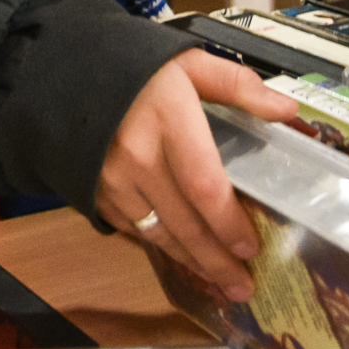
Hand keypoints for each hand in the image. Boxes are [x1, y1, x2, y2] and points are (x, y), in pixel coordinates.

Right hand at [94, 51, 300, 300]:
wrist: (60, 68)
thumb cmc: (131, 65)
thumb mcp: (187, 62)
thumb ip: (238, 86)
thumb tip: (287, 111)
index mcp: (169, 121)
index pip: (205, 187)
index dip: (229, 223)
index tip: (252, 246)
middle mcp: (137, 157)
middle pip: (184, 223)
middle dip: (217, 259)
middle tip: (243, 286)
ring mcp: (111, 179)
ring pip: (157, 233)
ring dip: (190, 261)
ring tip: (219, 282)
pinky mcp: (93, 190)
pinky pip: (131, 228)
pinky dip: (159, 245)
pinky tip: (181, 254)